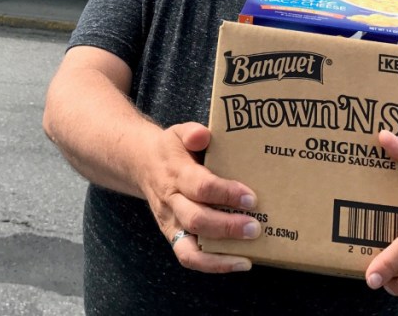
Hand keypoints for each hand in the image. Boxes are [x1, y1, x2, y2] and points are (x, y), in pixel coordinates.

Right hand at [140, 122, 258, 273]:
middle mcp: (171, 201)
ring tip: (247, 256)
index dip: (226, 193)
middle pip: (196, 219)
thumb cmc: (172, 149)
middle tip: (255, 227)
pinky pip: (189, 257)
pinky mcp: (173, 236)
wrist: (142, 164)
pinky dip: (213, 265)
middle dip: (228, 227)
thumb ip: (192, 132)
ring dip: (220, 255)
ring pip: (189, 247)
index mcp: (176, 173)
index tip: (251, 197)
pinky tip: (239, 262)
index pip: (200, 186)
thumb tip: (203, 135)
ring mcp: (171, 222)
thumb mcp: (179, 132)